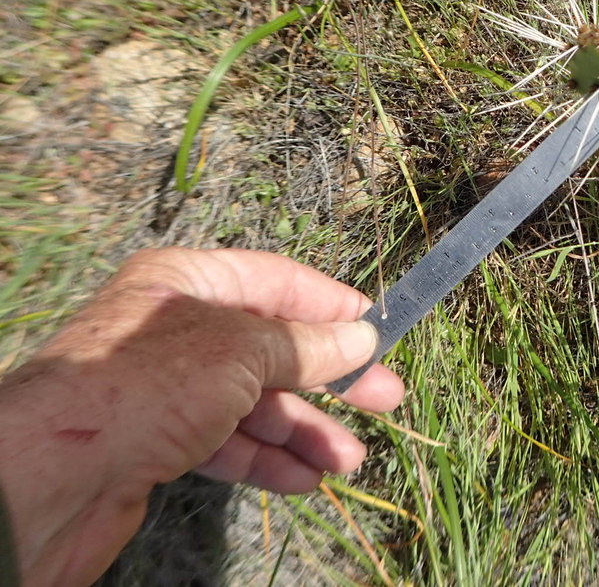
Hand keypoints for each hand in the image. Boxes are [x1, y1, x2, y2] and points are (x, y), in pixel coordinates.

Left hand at [0, 247, 403, 586]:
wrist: (48, 479)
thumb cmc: (148, 388)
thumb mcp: (241, 350)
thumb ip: (305, 345)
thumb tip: (362, 337)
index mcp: (187, 281)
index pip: (278, 282)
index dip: (332, 307)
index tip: (382, 331)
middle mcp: (176, 328)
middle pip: (272, 347)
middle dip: (330, 379)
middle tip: (387, 402)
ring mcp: (165, 389)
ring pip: (253, 402)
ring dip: (304, 430)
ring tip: (348, 460)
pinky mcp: (156, 443)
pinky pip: (227, 442)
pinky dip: (267, 459)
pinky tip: (305, 479)